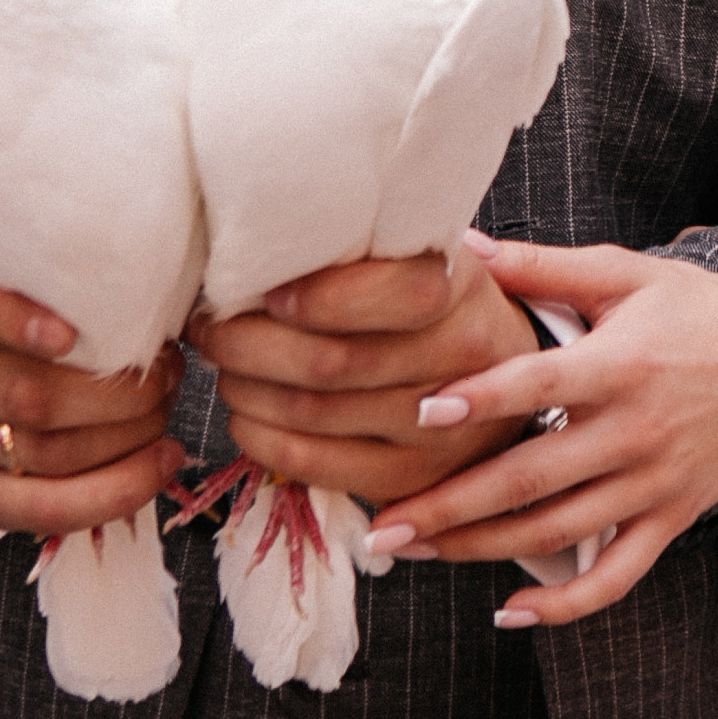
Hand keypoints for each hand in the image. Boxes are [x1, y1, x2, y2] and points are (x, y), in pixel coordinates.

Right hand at [0, 269, 184, 536]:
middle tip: (169, 375)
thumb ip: (72, 276)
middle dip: (117, 394)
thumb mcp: (37, 272)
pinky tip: (156, 465)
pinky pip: (38, 507)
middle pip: (26, 393)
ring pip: (42, 452)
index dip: (17, 322)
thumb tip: (152, 300)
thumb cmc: (31, 302)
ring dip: (125, 439)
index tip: (71, 336)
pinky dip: (110, 491)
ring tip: (166, 415)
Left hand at [184, 244, 538, 511]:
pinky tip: (244, 413)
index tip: (266, 289)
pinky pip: (314, 464)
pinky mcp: (410, 479)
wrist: (507, 377)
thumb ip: (368, 245)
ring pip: (314, 414)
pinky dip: (260, 438)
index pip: (399, 294)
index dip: (321, 296)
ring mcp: (440, 430)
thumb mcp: (423, 253)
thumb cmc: (437, 302)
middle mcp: (462, 361)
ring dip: (245, 387)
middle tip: (210, 325)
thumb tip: (267, 239)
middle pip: (334, 361)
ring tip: (222, 364)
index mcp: (462, 289)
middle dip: (248, 344)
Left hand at [353, 238, 717, 624]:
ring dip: (479, 550)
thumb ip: (544, 265)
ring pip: (556, 531)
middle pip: (531, 479)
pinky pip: (616, 576)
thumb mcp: (629, 274)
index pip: (540, 384)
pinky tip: (509, 612)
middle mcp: (634, 430)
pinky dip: (564, 603)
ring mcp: (654, 482)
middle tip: (382, 529)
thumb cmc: (705, 311)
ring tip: (415, 555)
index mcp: (620, 364)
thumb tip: (463, 245)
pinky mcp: (672, 518)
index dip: (482, 399)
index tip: (421, 410)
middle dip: (450, 507)